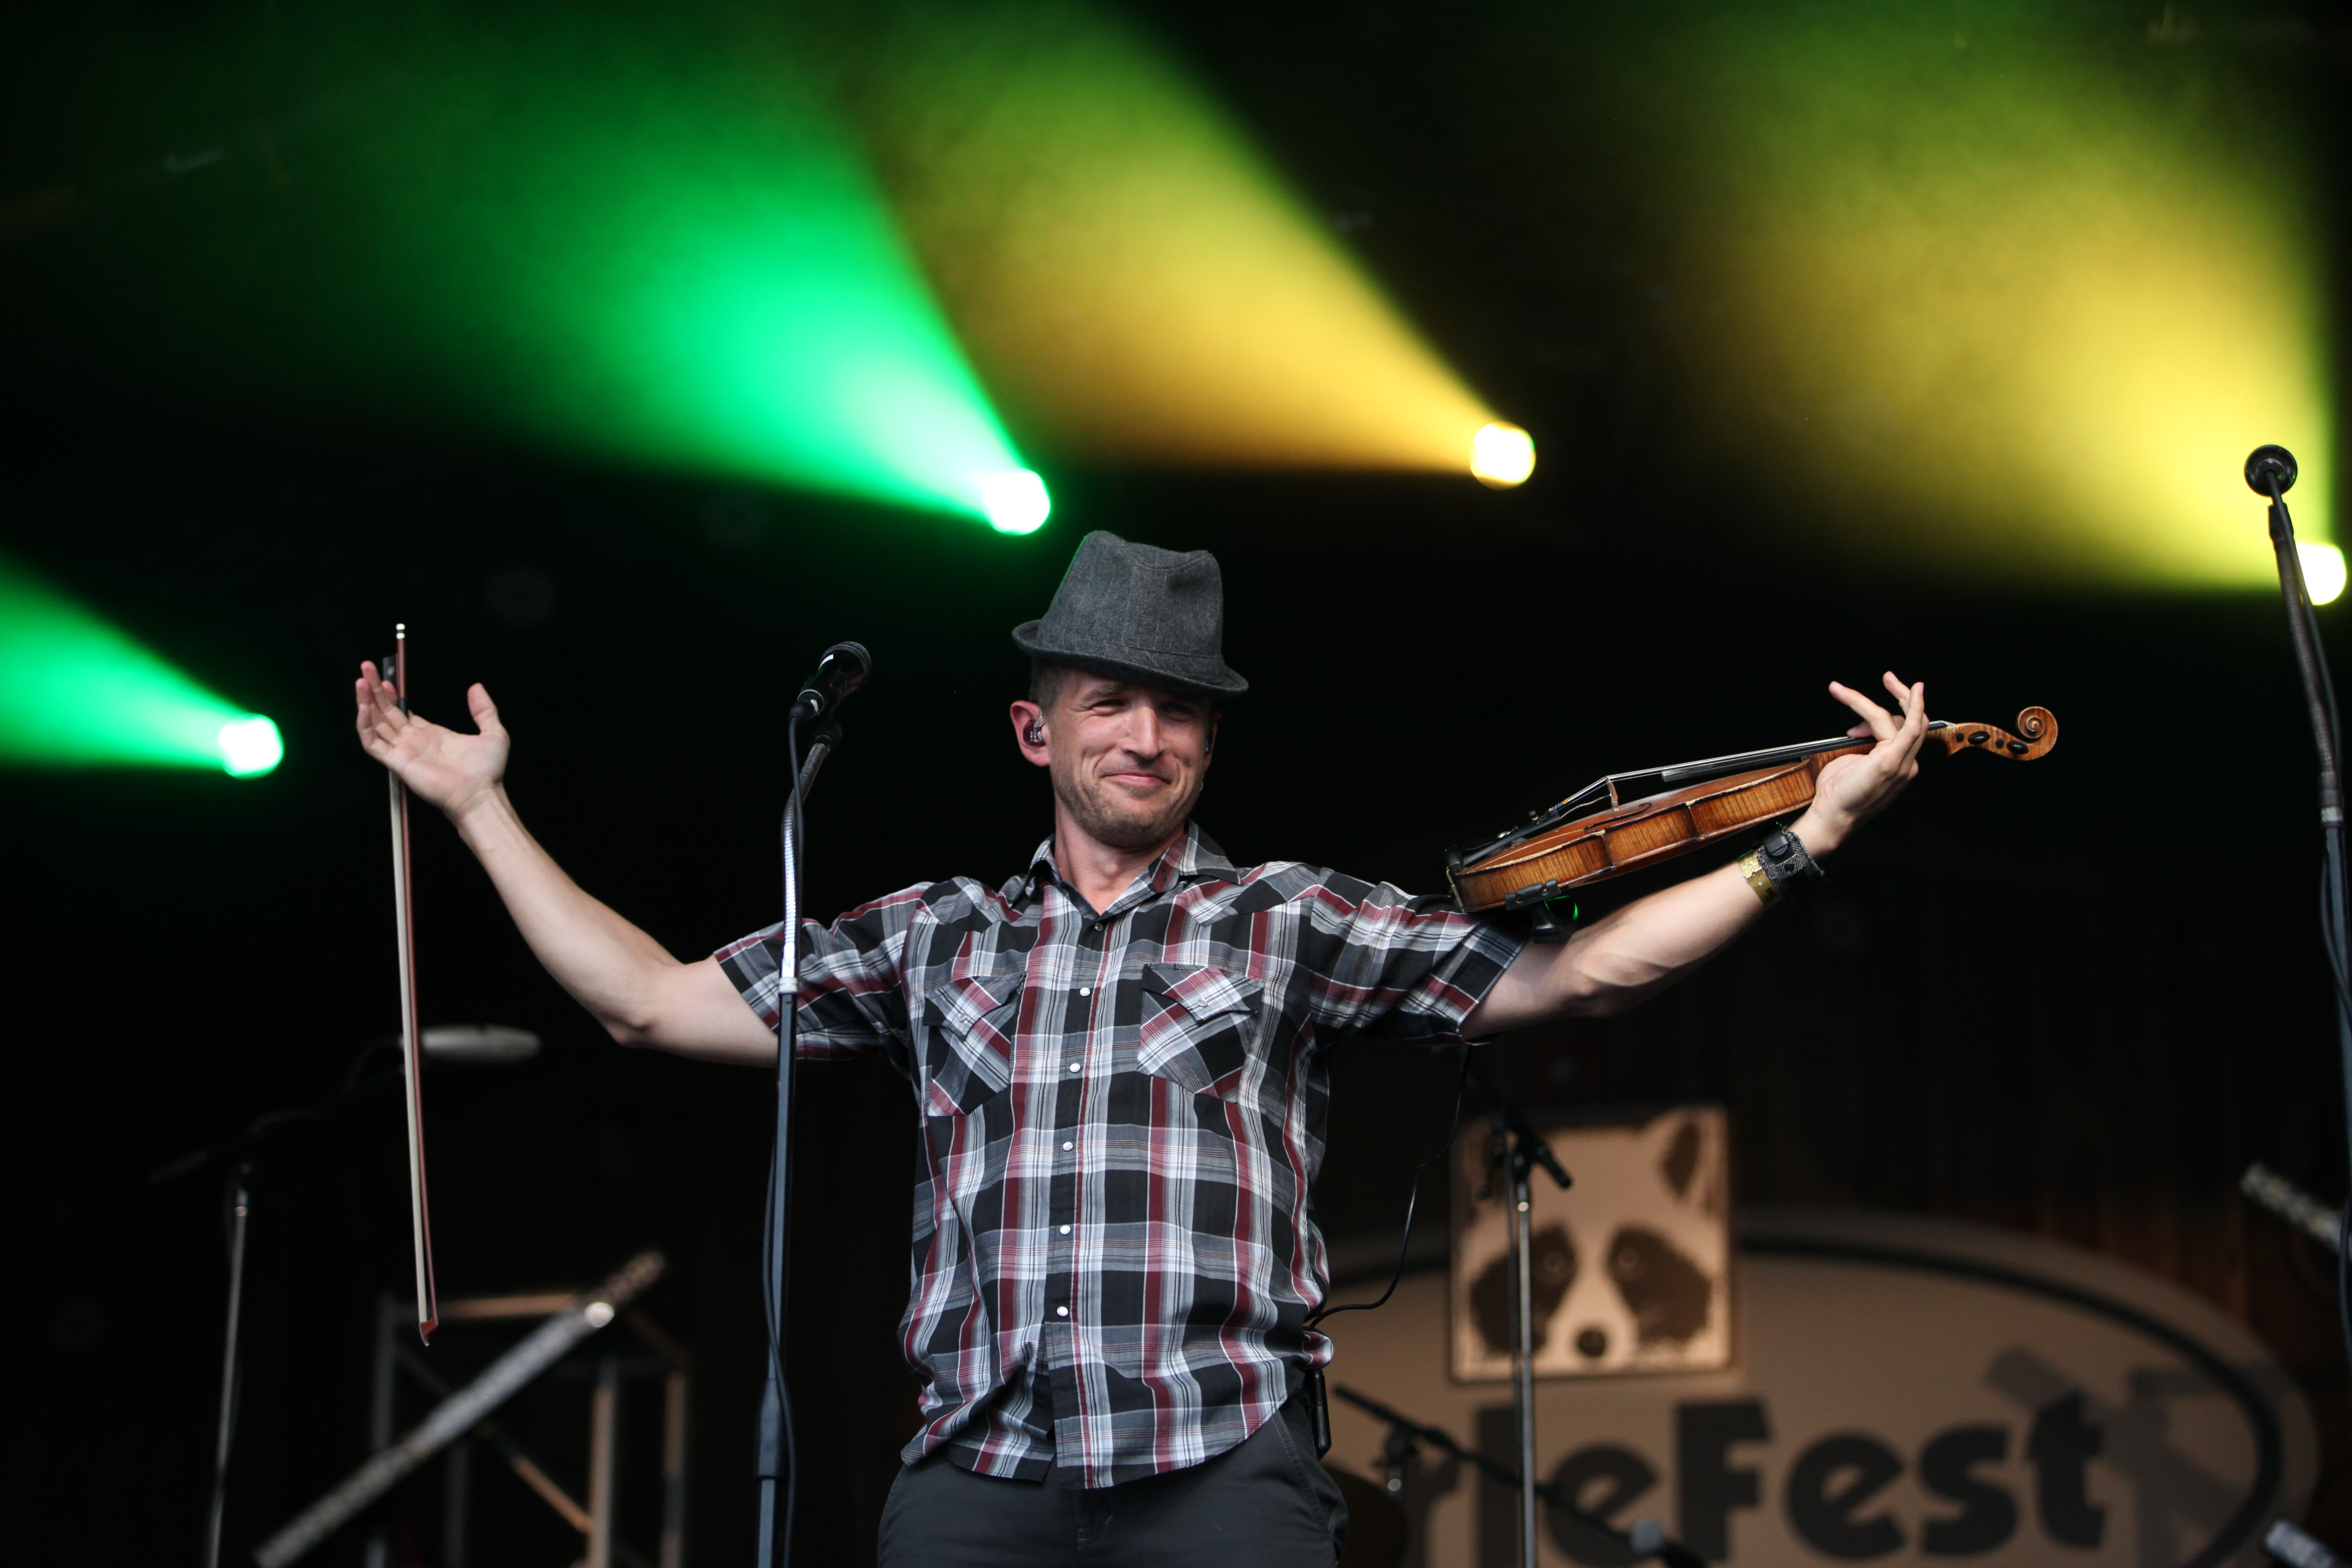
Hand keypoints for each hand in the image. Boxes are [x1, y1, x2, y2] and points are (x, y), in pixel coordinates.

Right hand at [353, 662, 510, 819]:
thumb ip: (484, 709)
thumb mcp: (493, 732)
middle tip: (366, 668)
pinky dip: (365, 726)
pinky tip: (363, 708)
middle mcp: (414, 741)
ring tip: (360, 681)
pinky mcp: (397, 762)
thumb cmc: (486, 771)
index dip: (393, 696)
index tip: (386, 679)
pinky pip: (373, 743)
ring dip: (366, 702)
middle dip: (374, 691)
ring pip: (376, 724)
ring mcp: (403, 751)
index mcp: (431, 734)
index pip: (403, 712)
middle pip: (386, 712)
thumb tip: (476, 687)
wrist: (480, 793)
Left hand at [1794, 671, 1926, 855]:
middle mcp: (1906, 765)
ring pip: (1902, 720)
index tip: (1857, 702)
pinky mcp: (1891, 762)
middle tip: (1888, 678)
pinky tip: (1909, 690)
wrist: (1831, 816)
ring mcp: (1902, 764)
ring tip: (1844, 690)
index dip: (1882, 714)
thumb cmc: (1837, 793)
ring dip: (1886, 698)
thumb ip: (1865, 746)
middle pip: (1913, 722)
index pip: (1901, 731)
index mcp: (1898, 766)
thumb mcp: (1851, 762)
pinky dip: (1911, 705)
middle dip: (1903, 696)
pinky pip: (1909, 727)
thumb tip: (1863, 729)